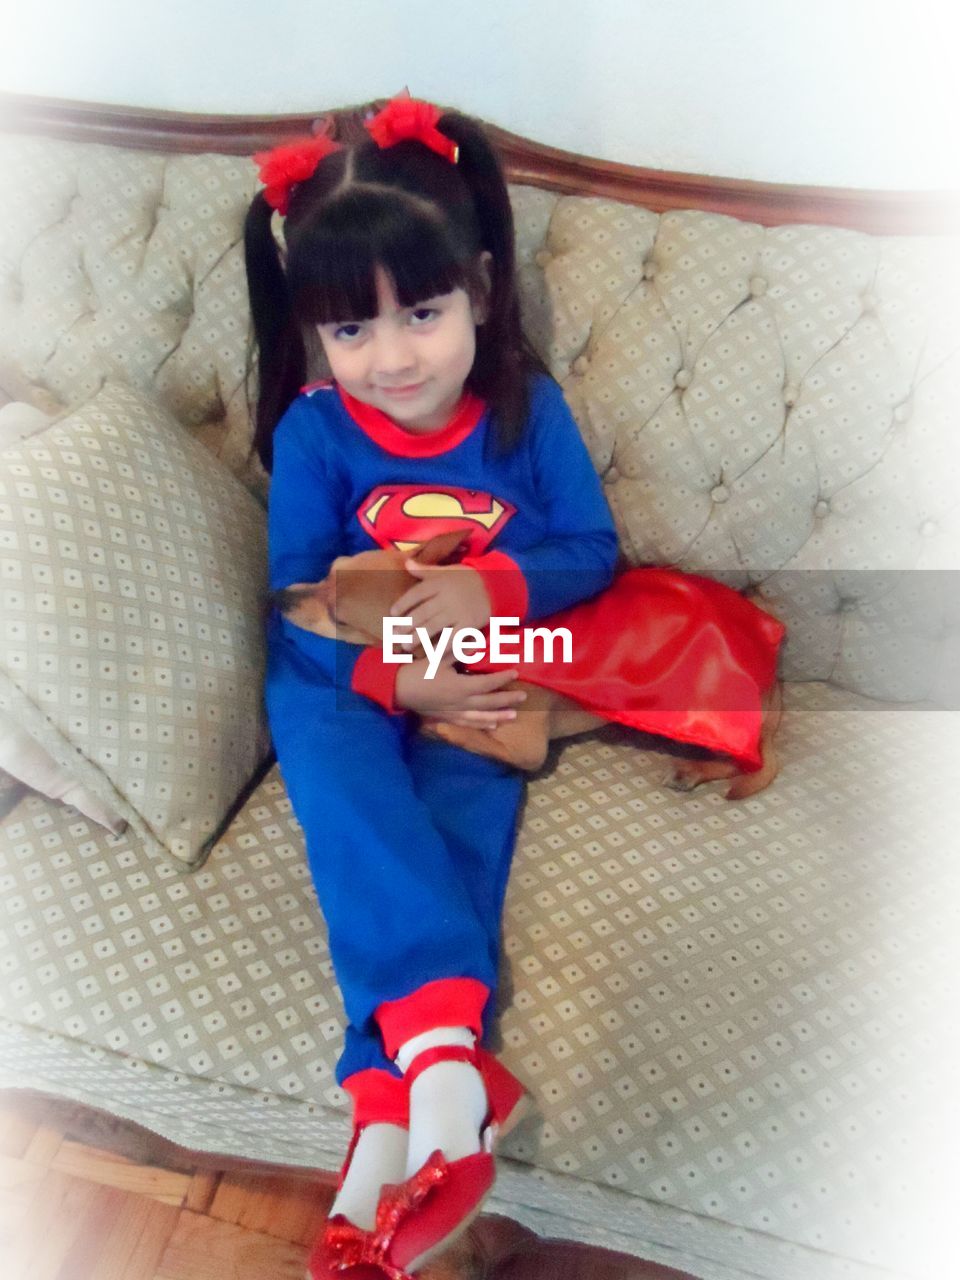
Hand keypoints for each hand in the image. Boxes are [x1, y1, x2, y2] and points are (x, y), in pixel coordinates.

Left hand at [391, 562, 491, 638]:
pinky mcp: (469, 624)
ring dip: (417, 638)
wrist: (497, 587)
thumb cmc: (468, 578)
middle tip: (395, 635)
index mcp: (440, 582)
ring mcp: (459, 612)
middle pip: (422, 613)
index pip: (416, 594)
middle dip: (406, 625)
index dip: (403, 604)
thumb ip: (426, 570)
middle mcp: (447, 597)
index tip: (393, 613)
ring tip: (405, 646)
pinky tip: (429, 654)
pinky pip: (451, 639)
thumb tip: (406, 563)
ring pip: (433, 627)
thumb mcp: (448, 570)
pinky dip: (440, 648)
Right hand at [395, 652, 525, 727]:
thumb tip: (477, 642)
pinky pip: (469, 723)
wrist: (400, 689)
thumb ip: (459, 649)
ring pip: (482, 716)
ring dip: (499, 715)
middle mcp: (461, 702)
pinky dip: (482, 724)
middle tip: (524, 696)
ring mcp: (455, 712)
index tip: (515, 673)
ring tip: (514, 715)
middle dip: (507, 699)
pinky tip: (492, 724)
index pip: (487, 683)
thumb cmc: (420, 671)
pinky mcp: (448, 718)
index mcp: (461, 686)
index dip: (502, 678)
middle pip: (489, 702)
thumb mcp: (439, 657)